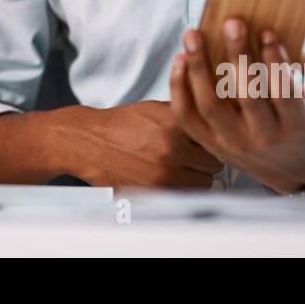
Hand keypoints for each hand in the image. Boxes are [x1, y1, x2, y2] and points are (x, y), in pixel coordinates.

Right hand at [59, 100, 223, 189]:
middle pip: (214, 163)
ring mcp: (165, 172)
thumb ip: (185, 114)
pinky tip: (169, 178)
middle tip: (192, 157)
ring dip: (196, 177)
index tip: (203, 141)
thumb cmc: (122, 124)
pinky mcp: (155, 191)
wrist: (90, 142)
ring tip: (181, 169)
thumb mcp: (155, 108)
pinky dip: (182, 189)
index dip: (209, 139)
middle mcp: (173, 148)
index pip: (213, 137)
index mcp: (175, 123)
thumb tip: (212, 120)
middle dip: (205, 160)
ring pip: (205, 182)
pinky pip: (186, 195)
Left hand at [168, 18, 304, 193]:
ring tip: (193, 34)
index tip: (267, 31)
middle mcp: (262, 139)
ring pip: (210, 105)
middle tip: (233, 22)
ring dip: (199, 67)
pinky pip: (187, 116)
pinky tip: (179, 58)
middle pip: (246, 96)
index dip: (275, 62)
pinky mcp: (209, 143)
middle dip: (238, 56)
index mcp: (296, 128)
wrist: (289, 167)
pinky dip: (179, 88)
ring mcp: (232, 143)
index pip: (284, 93)